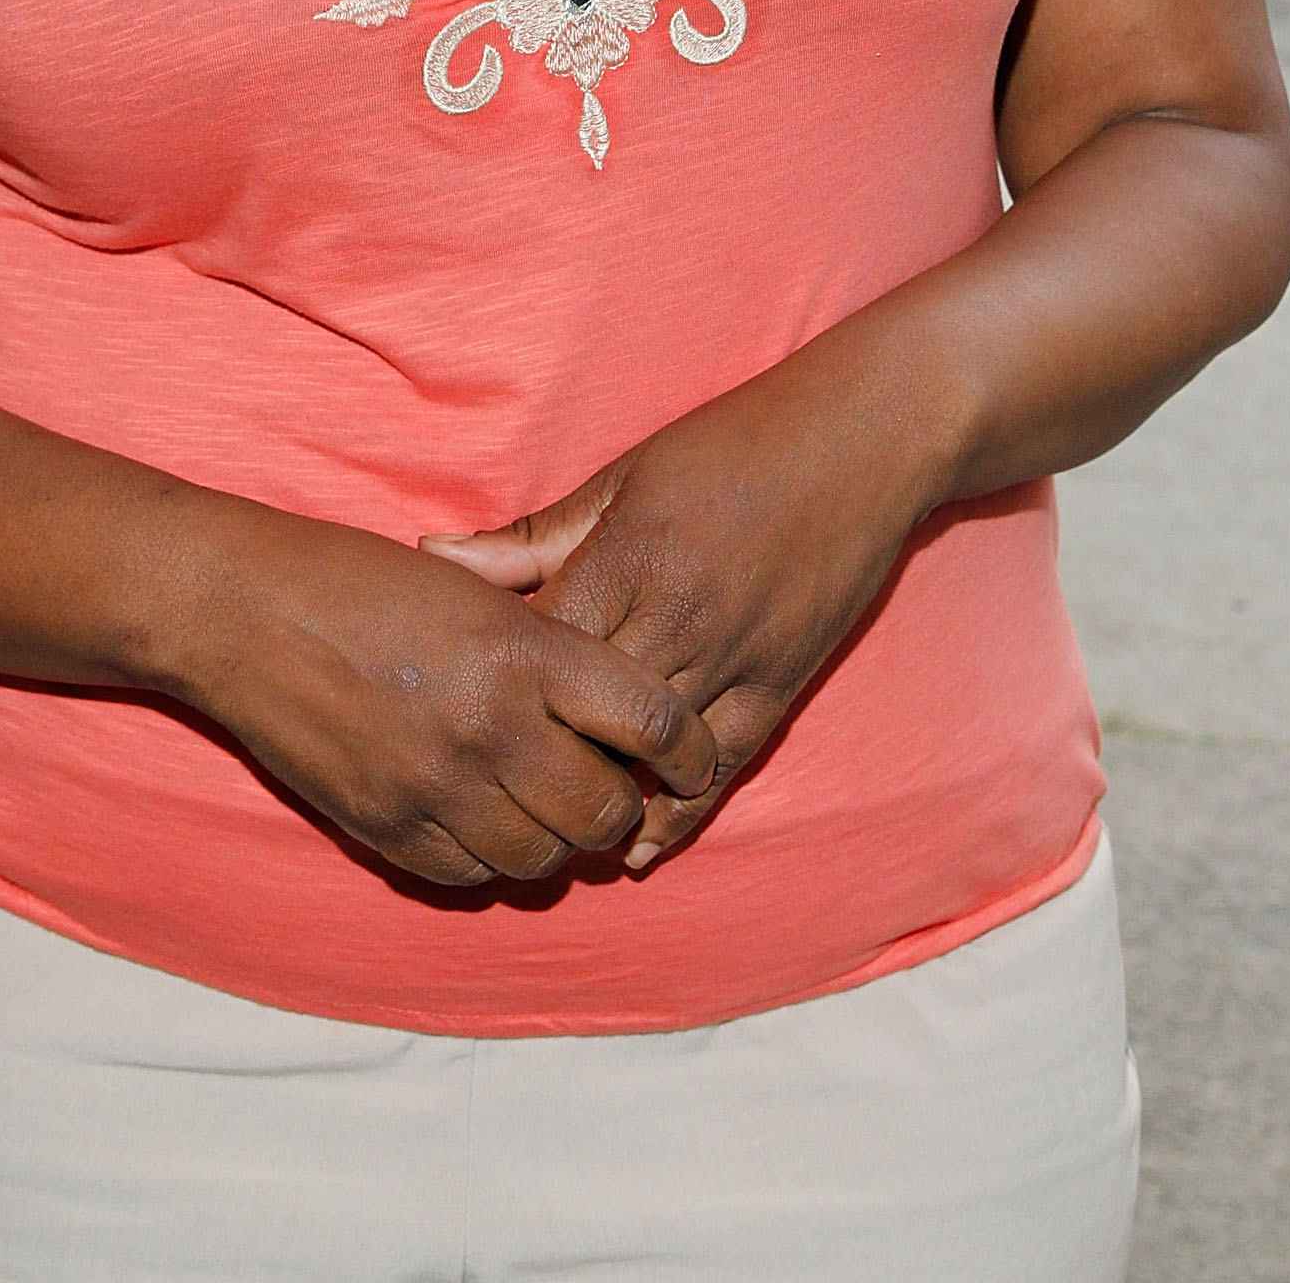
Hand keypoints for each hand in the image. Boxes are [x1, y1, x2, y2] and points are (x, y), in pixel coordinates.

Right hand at [168, 498, 718, 889]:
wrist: (246, 614)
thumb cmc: (362, 583)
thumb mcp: (474, 590)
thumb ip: (551, 650)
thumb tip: (621, 714)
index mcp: (524, 650)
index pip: (652, 723)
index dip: (689, 751)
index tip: (691, 758)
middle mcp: (492, 726)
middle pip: (606, 809)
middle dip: (620, 804)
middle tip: (607, 782)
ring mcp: (438, 788)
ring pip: (544, 857)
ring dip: (556, 837)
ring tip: (541, 801)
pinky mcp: (389, 830)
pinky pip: (472, 877)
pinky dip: (489, 857)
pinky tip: (481, 816)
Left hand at [422, 334, 946, 869]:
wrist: (857, 443)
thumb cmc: (727, 447)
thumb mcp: (620, 479)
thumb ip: (529, 538)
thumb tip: (432, 555)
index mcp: (628, 561)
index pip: (541, 650)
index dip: (497, 683)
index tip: (459, 701)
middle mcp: (680, 621)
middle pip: (588, 717)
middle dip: (539, 751)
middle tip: (487, 781)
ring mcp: (735, 660)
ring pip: (651, 757)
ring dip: (601, 794)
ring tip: (547, 826)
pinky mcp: (780, 686)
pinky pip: (722, 767)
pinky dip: (680, 813)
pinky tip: (639, 845)